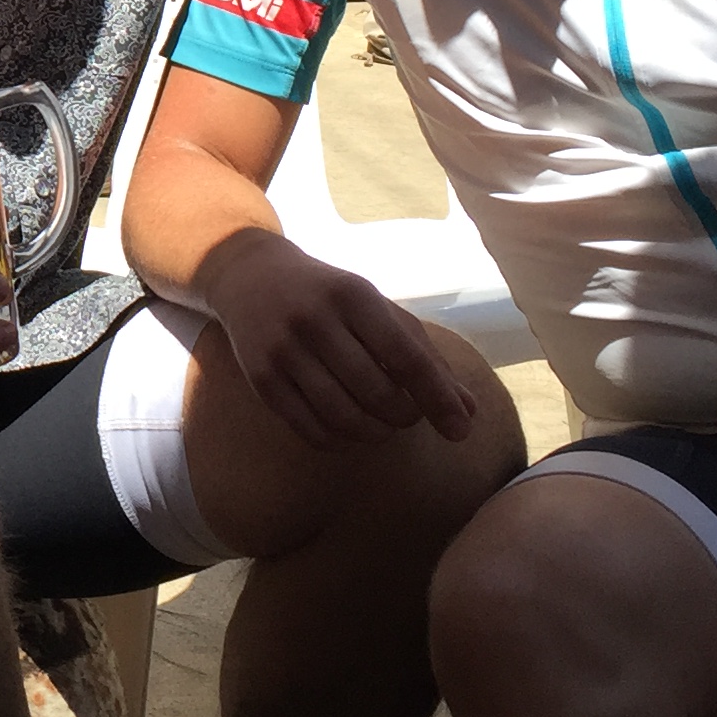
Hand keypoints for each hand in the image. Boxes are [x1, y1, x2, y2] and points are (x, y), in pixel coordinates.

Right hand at [201, 228, 475, 450]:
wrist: (249, 276)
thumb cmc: (329, 296)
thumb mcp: (377, 310)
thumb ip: (424, 357)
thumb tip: (466, 413)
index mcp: (354, 296)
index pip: (405, 356)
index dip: (437, 397)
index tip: (460, 431)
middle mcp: (315, 320)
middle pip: (376, 393)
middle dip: (405, 416)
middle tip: (408, 415)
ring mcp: (283, 351)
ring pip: (343, 416)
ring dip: (375, 433)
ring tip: (382, 425)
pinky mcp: (261, 379)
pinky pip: (311, 429)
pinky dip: (340, 441)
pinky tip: (349, 430)